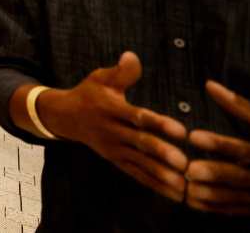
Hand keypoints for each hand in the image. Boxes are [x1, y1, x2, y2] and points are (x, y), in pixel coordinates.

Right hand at [34, 52, 189, 200]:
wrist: (65, 117)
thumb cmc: (89, 94)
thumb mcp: (100, 78)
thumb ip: (121, 72)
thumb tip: (132, 56)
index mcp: (111, 109)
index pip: (138, 117)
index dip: (159, 124)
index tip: (181, 131)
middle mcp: (113, 131)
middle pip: (140, 143)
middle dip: (162, 153)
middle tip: (184, 162)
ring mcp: (114, 149)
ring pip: (140, 163)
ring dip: (161, 174)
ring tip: (184, 185)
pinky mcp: (117, 161)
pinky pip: (138, 175)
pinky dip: (156, 185)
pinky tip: (176, 194)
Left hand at [185, 80, 249, 213]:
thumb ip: (240, 106)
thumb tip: (209, 85)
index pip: (245, 149)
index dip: (220, 144)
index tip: (194, 136)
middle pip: (242, 176)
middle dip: (217, 173)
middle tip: (189, 169)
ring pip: (239, 197)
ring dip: (213, 195)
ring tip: (187, 189)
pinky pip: (238, 209)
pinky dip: (216, 207)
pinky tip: (194, 201)